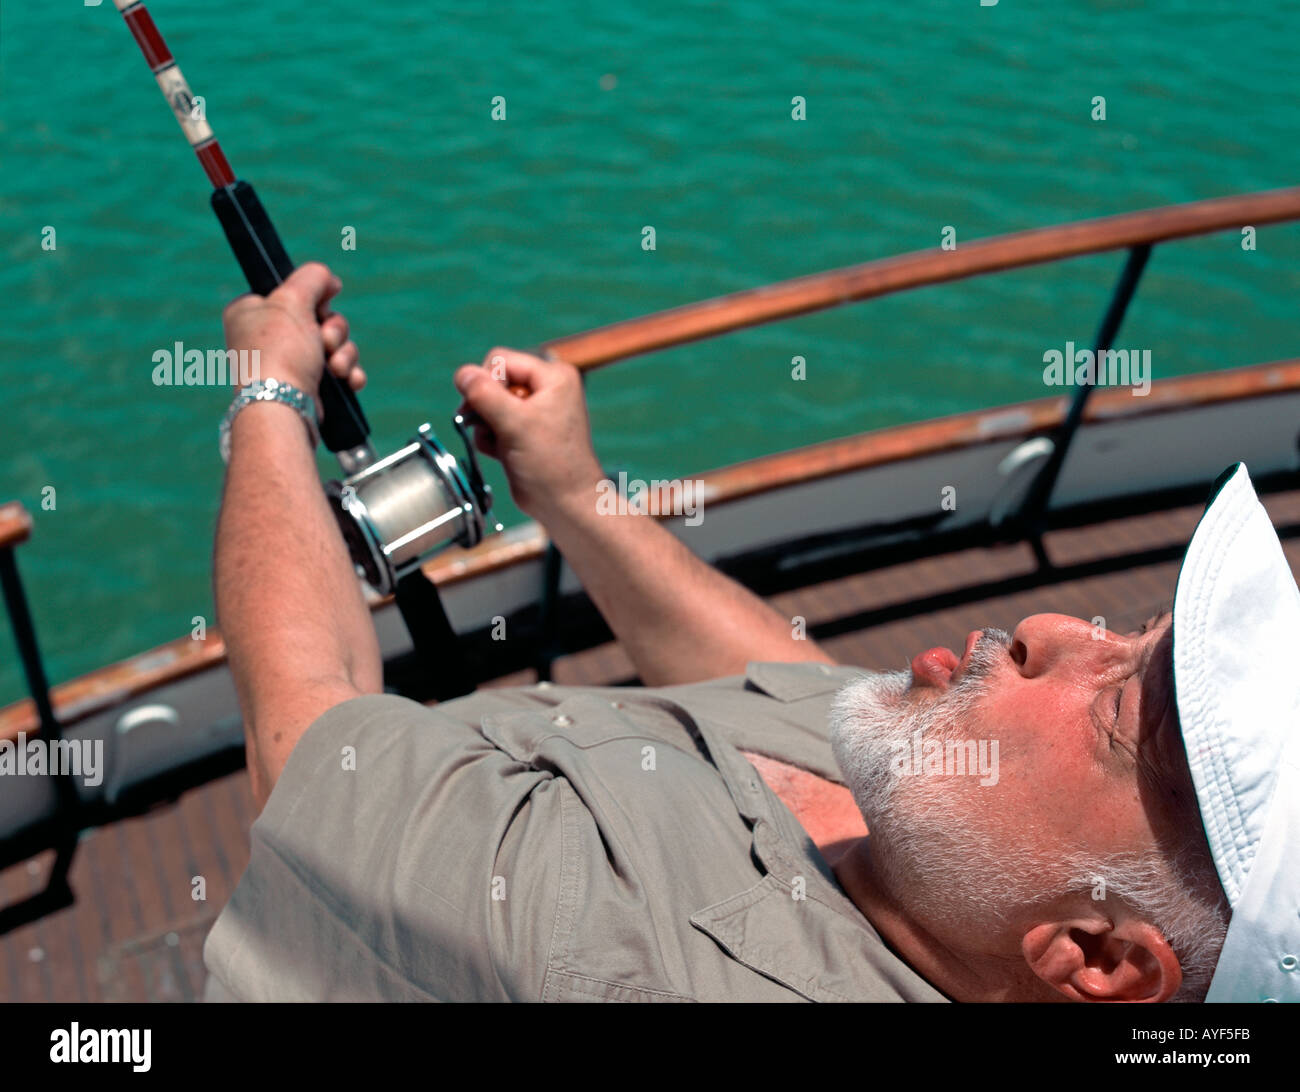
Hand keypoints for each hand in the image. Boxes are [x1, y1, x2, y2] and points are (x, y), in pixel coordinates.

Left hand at [221, 262, 365, 418]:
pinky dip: (348, 373)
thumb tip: (329, 280)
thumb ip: (313, 277)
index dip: (312, 297)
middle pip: (319, 317)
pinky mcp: (307, 386)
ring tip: (335, 368)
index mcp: (250, 311)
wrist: (283, 404)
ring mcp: (287, 363)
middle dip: (334, 330)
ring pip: (333, 344)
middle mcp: (265, 336)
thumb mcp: (293, 298)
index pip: (290, 291)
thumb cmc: (280, 350)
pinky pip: (339, 370)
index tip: (320, 305)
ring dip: (344, 353)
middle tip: (325, 341)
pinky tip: (349, 380)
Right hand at [453, 348, 603, 519]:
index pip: (500, 360)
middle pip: (492, 381)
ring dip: (486, 426)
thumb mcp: (515, 423)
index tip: (487, 410)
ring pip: (488, 404)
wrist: (565, 504)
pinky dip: (490, 438)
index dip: (487, 383)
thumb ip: (485, 394)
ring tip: (502, 445)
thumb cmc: (551, 464)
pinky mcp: (522, 431)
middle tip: (491, 428)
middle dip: (485, 407)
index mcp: (552, 376)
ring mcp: (533, 411)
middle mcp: (545, 388)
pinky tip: (501, 454)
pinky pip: (492, 423)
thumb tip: (462, 374)